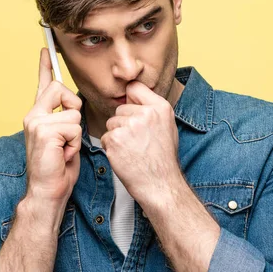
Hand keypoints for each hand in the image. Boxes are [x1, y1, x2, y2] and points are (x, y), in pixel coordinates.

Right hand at [22, 48, 82, 226]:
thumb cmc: (59, 168)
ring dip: (76, 134)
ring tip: (65, 149)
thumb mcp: (64, 139)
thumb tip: (74, 105)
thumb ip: (66, 120)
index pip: (42, 85)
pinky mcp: (44, 131)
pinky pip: (74, 127)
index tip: (46, 49)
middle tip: (68, 133)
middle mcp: (33, 115)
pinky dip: (74, 143)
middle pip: (60, 89)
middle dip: (73, 108)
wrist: (48, 190)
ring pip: (73, 112)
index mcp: (38, 115)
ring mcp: (36, 122)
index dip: (44, 67)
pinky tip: (63, 154)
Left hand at [101, 81, 182, 205]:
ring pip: (111, 123)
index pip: (134, 87)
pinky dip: (111, 148)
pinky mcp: (115, 139)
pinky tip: (125, 156)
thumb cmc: (163, 159)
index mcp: (160, 107)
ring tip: (132, 150)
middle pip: (120, 109)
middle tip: (137, 141)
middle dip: (123, 123)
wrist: (160, 184)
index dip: (130, 99)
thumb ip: (151, 109)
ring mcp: (129, 126)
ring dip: (116, 136)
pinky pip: (105, 137)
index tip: (131, 109)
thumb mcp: (167, 127)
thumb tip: (132, 96)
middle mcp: (145, 113)